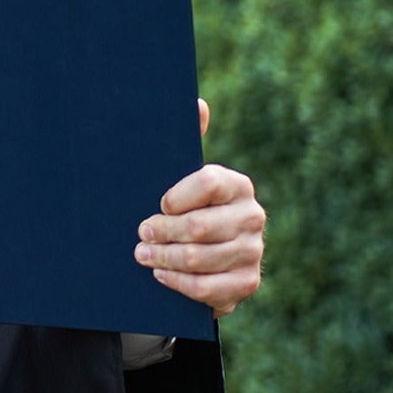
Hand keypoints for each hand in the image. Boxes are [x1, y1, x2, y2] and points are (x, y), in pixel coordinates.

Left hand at [134, 99, 264, 317]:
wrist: (201, 258)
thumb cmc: (183, 209)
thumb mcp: (180, 177)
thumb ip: (187, 141)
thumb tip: (198, 103)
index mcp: (237, 185)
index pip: (207, 182)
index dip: (175, 196)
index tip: (157, 204)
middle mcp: (252, 216)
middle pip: (199, 226)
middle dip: (161, 232)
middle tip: (140, 234)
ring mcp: (252, 252)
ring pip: (199, 258)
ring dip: (163, 258)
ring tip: (142, 255)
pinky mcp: (246, 283)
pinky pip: (207, 288)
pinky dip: (178, 282)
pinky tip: (161, 275)